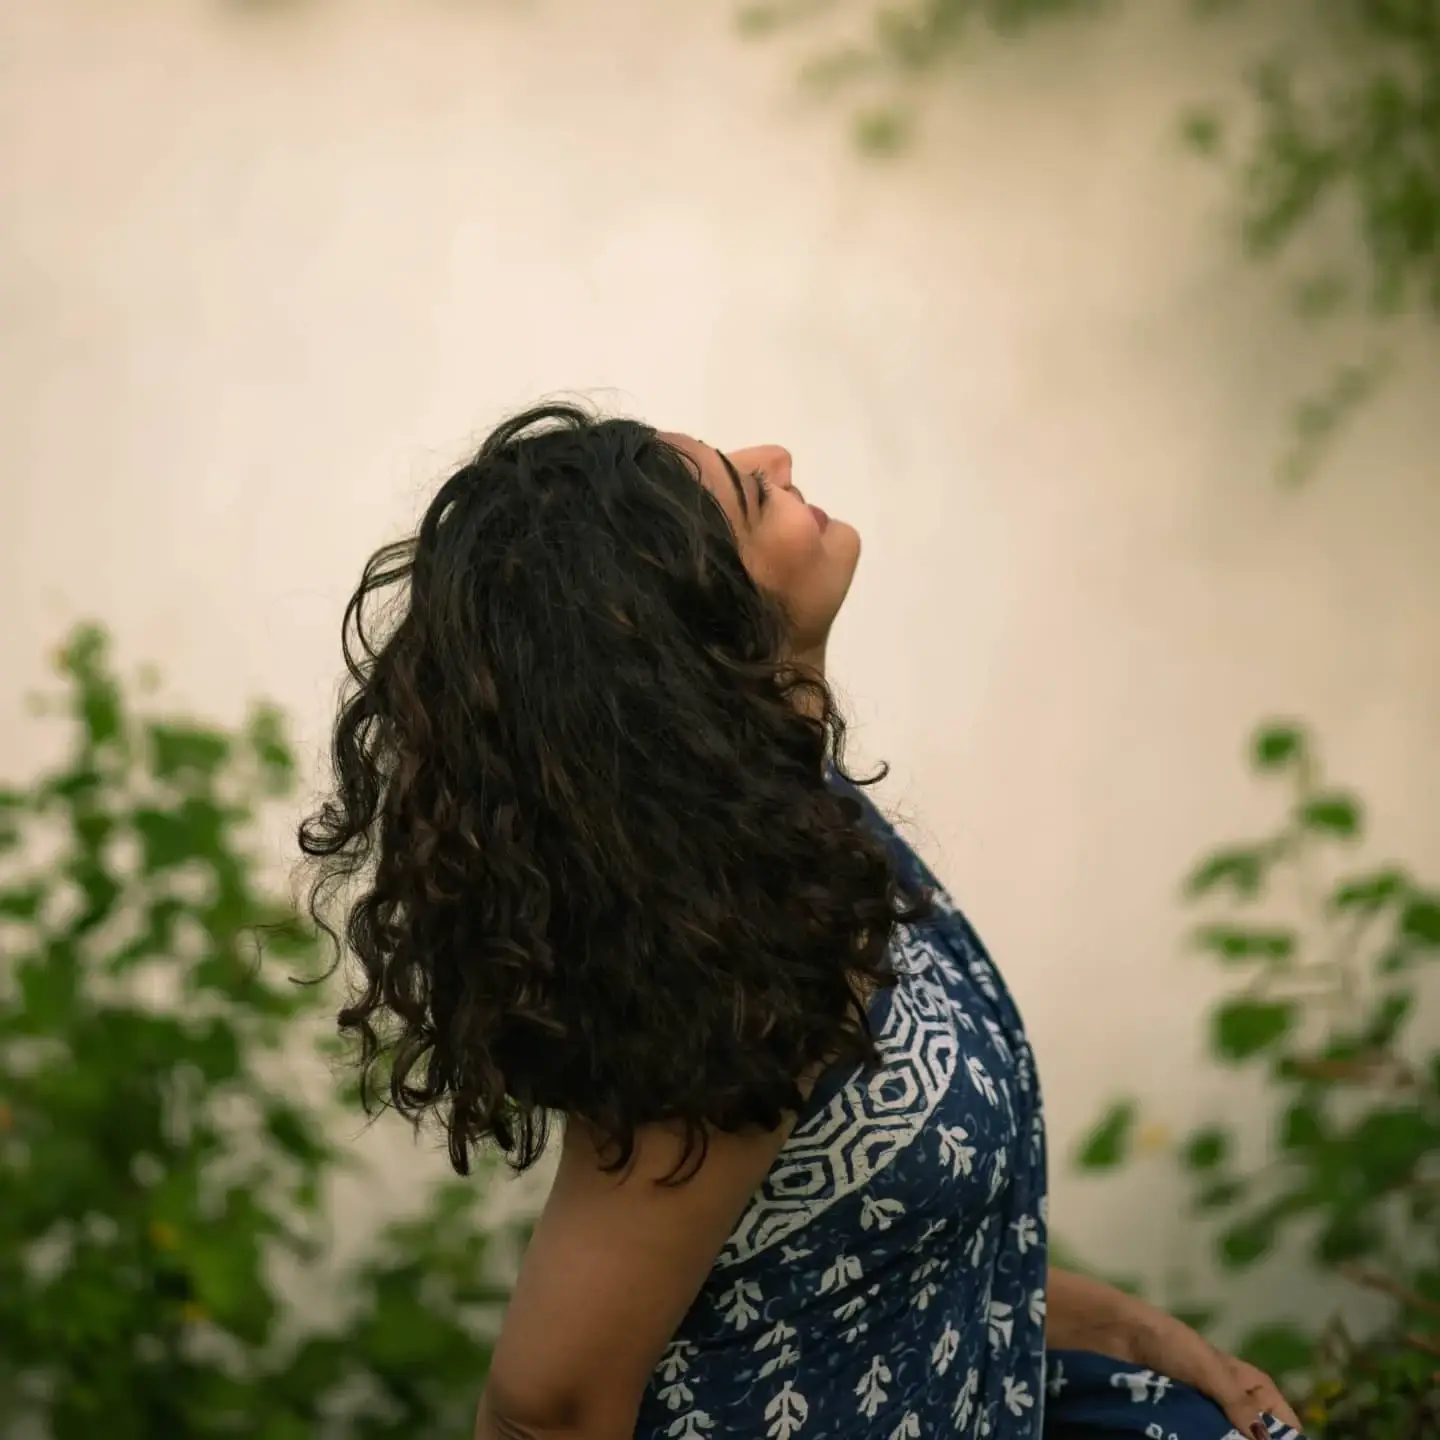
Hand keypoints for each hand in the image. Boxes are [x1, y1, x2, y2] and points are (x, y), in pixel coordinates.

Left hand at [1125, 1303, 1303, 1437]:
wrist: (1119, 1333)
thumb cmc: (1170, 1342)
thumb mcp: (1209, 1370)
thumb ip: (1237, 1403)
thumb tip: (1264, 1439)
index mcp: (1249, 1383)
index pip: (1282, 1420)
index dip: (1282, 1438)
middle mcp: (1232, 1399)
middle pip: (1253, 1435)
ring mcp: (1206, 1410)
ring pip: (1225, 1437)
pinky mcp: (1181, 1418)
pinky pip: (1198, 1436)